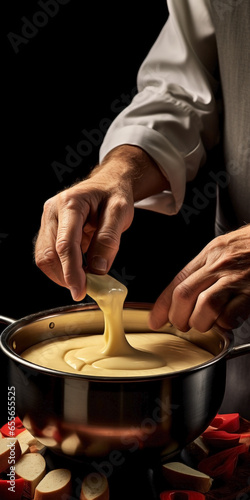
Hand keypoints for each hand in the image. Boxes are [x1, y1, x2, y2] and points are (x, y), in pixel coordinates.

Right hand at [35, 145, 168, 300]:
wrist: (107, 183)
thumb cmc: (114, 194)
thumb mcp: (120, 213)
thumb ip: (108, 240)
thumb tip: (98, 269)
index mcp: (70, 203)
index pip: (65, 244)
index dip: (71, 271)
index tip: (80, 291)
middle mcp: (52, 211)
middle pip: (49, 254)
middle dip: (65, 277)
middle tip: (87, 289)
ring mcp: (48, 221)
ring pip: (45, 258)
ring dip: (63, 274)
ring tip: (86, 278)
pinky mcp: (49, 230)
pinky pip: (49, 256)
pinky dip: (63, 268)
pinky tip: (79, 269)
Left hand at [149, 225, 249, 331]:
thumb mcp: (224, 249)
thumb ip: (206, 269)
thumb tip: (185, 295)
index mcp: (209, 254)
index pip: (177, 280)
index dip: (162, 304)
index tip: (156, 320)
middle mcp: (220, 265)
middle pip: (185, 294)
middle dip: (178, 316)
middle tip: (181, 325)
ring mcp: (236, 278)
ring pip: (205, 306)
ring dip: (200, 322)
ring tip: (204, 325)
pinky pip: (231, 315)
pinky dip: (225, 324)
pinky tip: (228, 321)